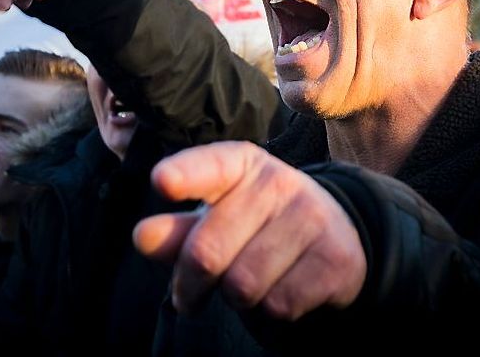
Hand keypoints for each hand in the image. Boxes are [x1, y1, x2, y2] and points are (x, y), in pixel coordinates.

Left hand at [134, 141, 365, 320]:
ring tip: (243, 286)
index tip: (162, 181)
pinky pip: (278, 306)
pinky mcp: (336, 258)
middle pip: (208, 252)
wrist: (335, 235)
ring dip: (234, 300)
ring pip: (242, 287)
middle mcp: (277, 182)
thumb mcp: (215, 217)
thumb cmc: (254, 224)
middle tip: (188, 297)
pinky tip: (277, 292)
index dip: (184, 175)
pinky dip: (268, 315)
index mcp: (240, 163)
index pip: (209, 166)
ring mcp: (311, 218)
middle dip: (189, 286)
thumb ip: (178, 229)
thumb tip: (143, 237)